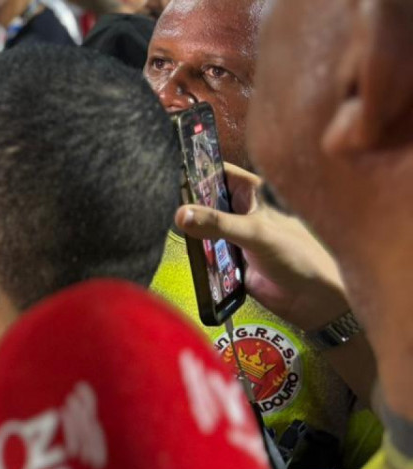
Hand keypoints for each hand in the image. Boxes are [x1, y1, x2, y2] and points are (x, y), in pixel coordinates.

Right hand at [175, 163, 350, 330]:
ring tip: (160, 227)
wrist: (311, 299)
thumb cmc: (297, 256)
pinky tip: (178, 252)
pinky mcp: (227, 260)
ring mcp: (233, 236)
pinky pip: (203, 253)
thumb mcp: (255, 233)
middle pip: (204, 201)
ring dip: (187, 231)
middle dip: (185, 204)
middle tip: (157, 203)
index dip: (195, 170)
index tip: (165, 172)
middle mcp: (241, 211)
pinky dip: (193, 254)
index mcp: (253, 193)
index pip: (218, 172)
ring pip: (201, 227)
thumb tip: (181, 214)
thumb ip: (218, 223)